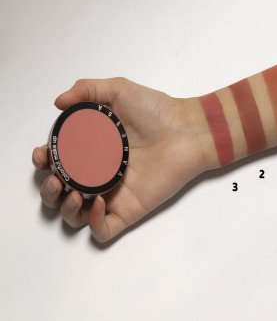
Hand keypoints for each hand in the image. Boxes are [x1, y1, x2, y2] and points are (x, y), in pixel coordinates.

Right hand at [32, 77, 210, 241]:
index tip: (44, 155)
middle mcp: (101, 173)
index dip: (44, 162)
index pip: (59, 163)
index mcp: (94, 149)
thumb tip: (58, 102)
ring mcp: (115, 192)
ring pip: (77, 216)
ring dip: (65, 209)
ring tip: (72, 192)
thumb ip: (88, 90)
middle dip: (49, 190)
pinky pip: (104, 230)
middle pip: (62, 193)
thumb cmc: (158, 111)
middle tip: (56, 178)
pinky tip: (98, 201)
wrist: (188, 130)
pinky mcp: (130, 208)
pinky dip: (93, 223)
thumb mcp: (120, 91)